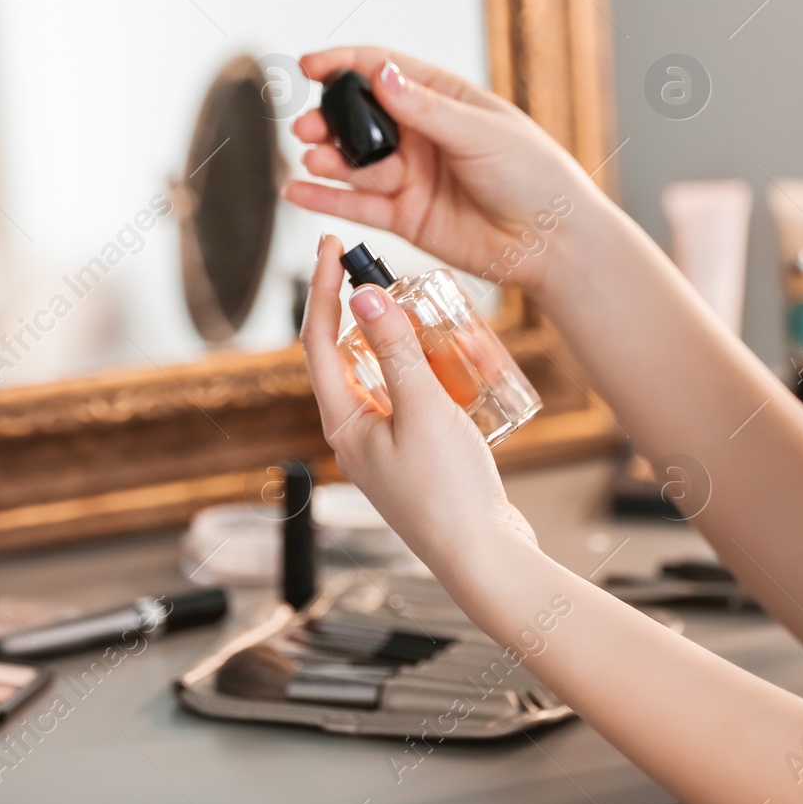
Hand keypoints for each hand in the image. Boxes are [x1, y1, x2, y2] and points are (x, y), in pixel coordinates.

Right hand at [285, 47, 599, 296]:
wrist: (553, 242)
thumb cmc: (535, 177)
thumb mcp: (481, 133)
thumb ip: (425, 109)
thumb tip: (381, 75)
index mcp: (445, 100)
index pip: (383, 71)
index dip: (344, 65)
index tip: (309, 67)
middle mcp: (423, 136)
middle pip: (360, 119)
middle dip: (328, 119)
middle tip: (308, 126)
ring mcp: (412, 176)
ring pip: (355, 163)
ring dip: (327, 158)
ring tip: (313, 157)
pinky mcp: (406, 217)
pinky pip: (357, 204)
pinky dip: (326, 197)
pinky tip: (297, 190)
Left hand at [301, 234, 536, 569]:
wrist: (484, 557)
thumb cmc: (450, 495)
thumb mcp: (424, 409)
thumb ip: (395, 350)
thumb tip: (363, 294)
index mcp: (343, 422)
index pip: (318, 340)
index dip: (321, 288)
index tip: (331, 246)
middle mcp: (356, 434)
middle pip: (347, 355)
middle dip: (363, 311)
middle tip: (387, 273)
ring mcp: (384, 447)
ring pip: (381, 376)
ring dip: (398, 341)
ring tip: (424, 313)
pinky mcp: (414, 456)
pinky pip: (409, 398)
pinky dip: (424, 371)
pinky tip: (453, 365)